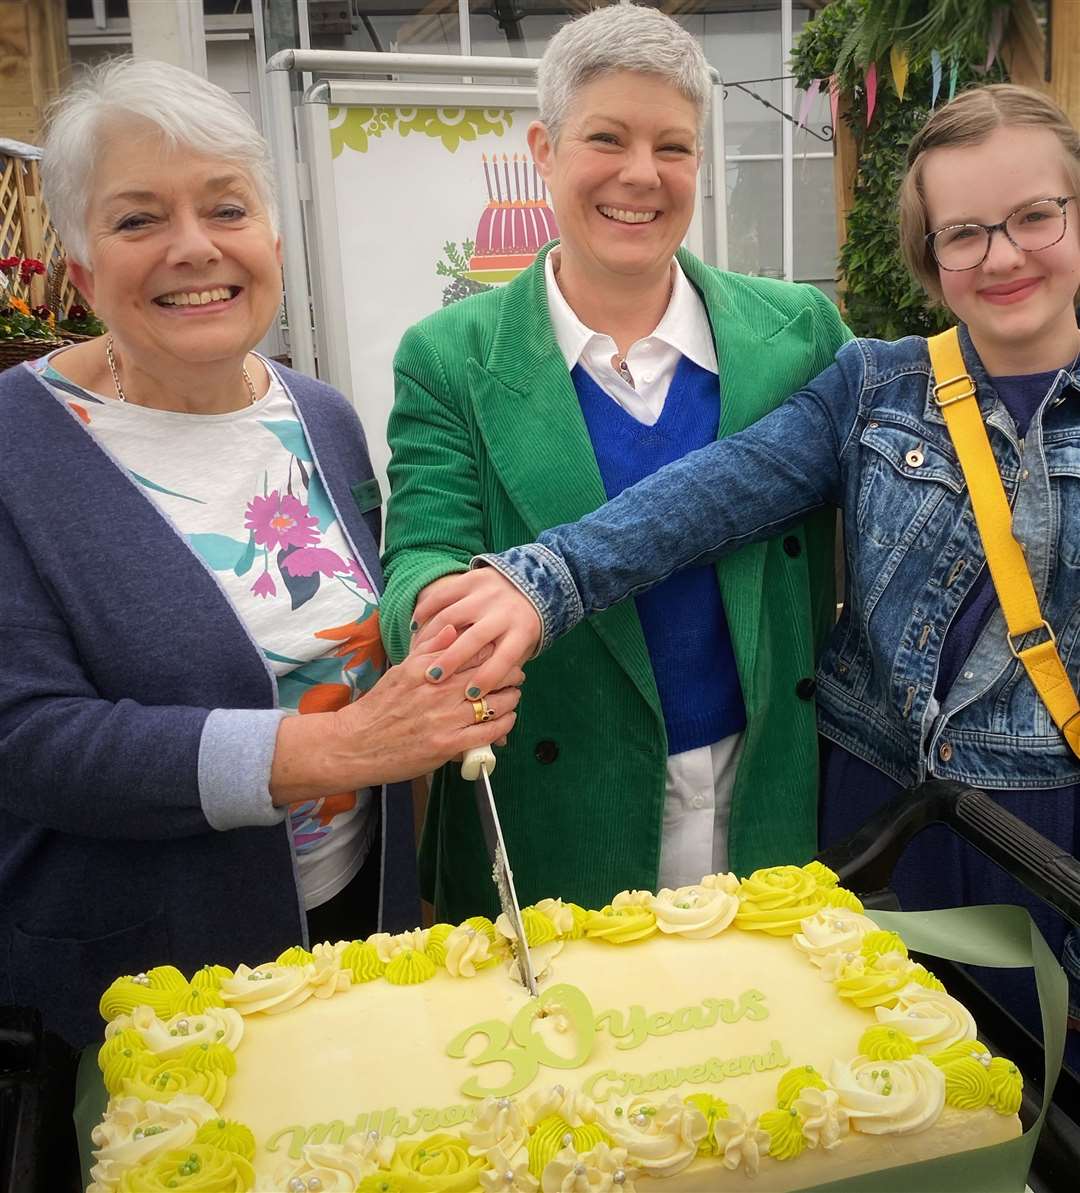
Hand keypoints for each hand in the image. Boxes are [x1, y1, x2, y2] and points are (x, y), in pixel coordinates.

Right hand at [333, 625, 523, 783]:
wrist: (356, 744)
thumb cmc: (379, 707)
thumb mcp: (400, 670)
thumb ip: (429, 649)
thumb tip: (453, 628)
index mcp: (429, 669)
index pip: (474, 652)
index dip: (496, 650)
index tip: (503, 652)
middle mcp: (439, 691)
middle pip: (491, 675)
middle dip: (510, 673)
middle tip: (516, 674)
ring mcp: (444, 719)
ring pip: (494, 704)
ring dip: (510, 699)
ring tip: (513, 697)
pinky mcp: (447, 745)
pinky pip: (487, 733)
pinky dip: (503, 726)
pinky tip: (507, 721)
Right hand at [412, 568, 541, 695]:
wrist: (531, 582)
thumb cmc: (522, 627)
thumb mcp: (523, 648)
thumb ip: (506, 672)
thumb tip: (494, 710)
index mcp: (522, 631)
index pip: (504, 658)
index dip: (488, 677)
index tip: (470, 694)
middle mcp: (505, 611)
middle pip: (475, 638)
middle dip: (453, 660)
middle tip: (434, 678)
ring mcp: (488, 592)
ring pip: (453, 616)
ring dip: (432, 637)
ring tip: (418, 650)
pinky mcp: (473, 578)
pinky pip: (443, 595)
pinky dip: (426, 610)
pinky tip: (415, 627)